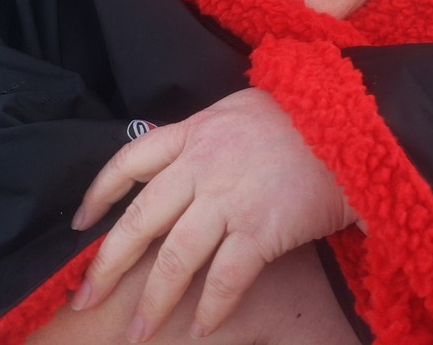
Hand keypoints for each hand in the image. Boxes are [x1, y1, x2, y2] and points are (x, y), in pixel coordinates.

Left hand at [69, 87, 357, 341]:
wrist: (352, 125)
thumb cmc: (302, 116)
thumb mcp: (240, 110)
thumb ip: (204, 134)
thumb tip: (176, 157)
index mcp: (195, 132)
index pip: (129, 159)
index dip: (99, 192)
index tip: (80, 223)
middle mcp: (202, 165)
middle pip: (140, 219)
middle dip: (107, 264)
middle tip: (84, 298)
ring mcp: (230, 197)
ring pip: (176, 256)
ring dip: (153, 299)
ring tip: (137, 332)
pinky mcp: (261, 227)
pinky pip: (226, 277)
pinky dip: (211, 307)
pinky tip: (203, 330)